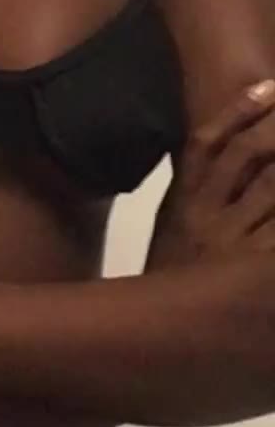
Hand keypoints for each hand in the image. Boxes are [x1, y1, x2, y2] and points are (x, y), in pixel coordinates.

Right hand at [146, 79, 274, 270]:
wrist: (162, 340)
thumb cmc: (173, 278)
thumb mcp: (172, 225)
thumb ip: (195, 189)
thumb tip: (221, 150)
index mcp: (185, 201)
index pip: (211, 143)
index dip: (242, 111)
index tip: (271, 86)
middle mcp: (210, 216)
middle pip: (252, 158)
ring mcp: (237, 247)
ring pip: (273, 191)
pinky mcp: (257, 276)